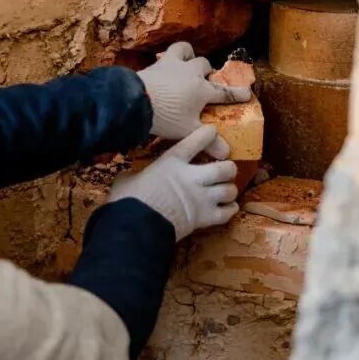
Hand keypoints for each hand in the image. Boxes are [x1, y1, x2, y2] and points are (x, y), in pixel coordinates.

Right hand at [108, 125, 239, 239]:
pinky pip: (227, 213)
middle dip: (228, 168)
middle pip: (224, 167)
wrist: (136, 227)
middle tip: (225, 170)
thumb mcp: (128, 180)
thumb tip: (129, 177)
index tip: (212, 132)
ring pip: (230, 189)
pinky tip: (229, 207)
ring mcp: (201, 198)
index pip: (197, 140)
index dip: (208, 134)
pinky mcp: (204, 218)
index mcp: (173, 161)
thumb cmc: (128, 200)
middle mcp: (193, 177)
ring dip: (230, 189)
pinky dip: (230, 209)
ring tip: (226, 190)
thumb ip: (136, 174)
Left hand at [137, 42, 251, 157]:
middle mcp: (192, 73)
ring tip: (187, 64)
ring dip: (190, 56)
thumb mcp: (188, 131)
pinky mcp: (158, 62)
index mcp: (202, 91)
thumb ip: (208, 141)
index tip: (247, 93)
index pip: (224, 92)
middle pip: (205, 67)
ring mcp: (174, 64)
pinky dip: (171, 56)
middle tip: (204, 83)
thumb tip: (226, 155)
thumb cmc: (166, 116)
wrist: (137, 101)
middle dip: (207, 73)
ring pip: (187, 50)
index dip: (237, 94)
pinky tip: (167, 65)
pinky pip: (168, 52)